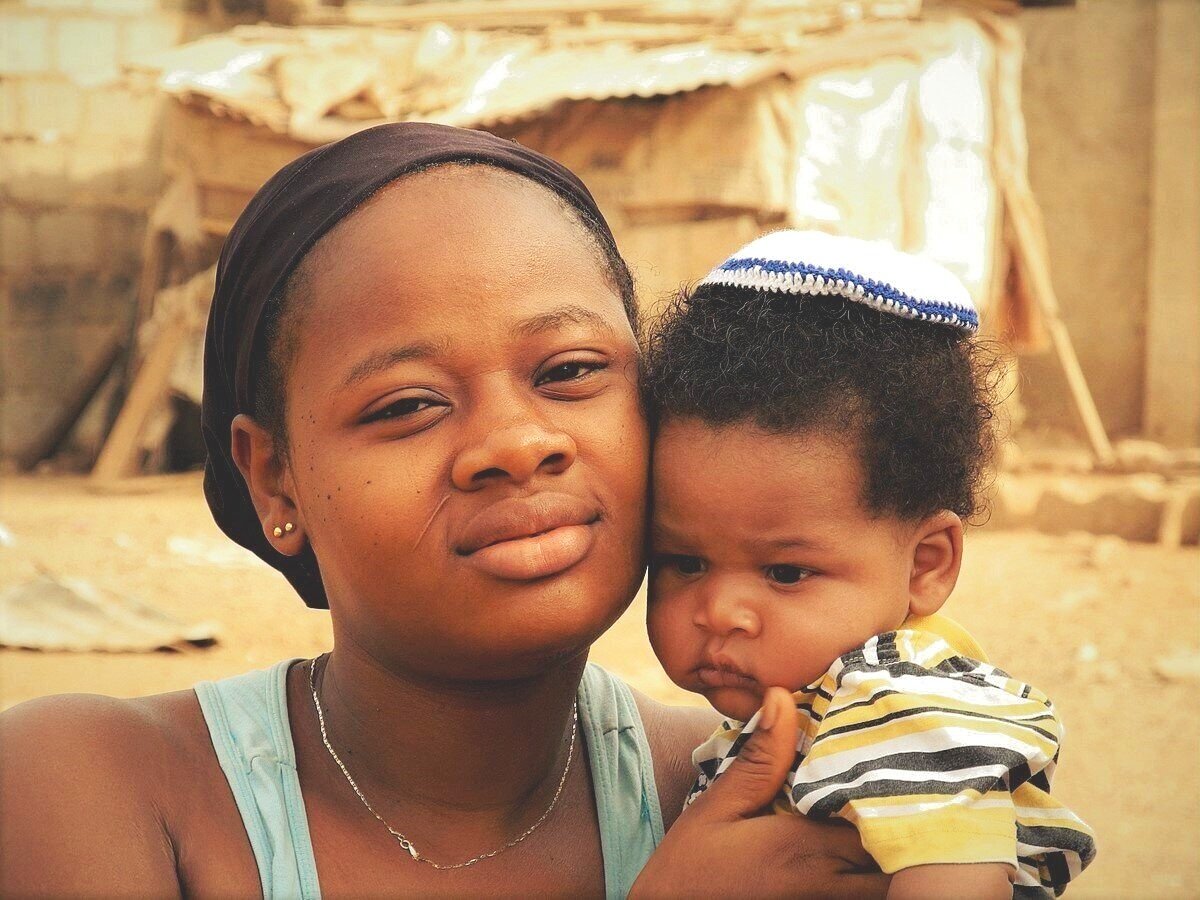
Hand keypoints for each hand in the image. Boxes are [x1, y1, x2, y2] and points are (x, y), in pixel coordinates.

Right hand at [631, 688, 887, 898]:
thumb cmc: (692, 867)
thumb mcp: (718, 806)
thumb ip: (759, 759)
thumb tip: (783, 696)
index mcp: (806, 848)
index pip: (880, 814)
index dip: (893, 786)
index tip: (889, 756)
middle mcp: (829, 883)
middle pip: (899, 852)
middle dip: (903, 818)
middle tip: (899, 782)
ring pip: (887, 880)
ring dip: (894, 849)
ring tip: (889, 813)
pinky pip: (865, 893)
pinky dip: (874, 873)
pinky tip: (864, 849)